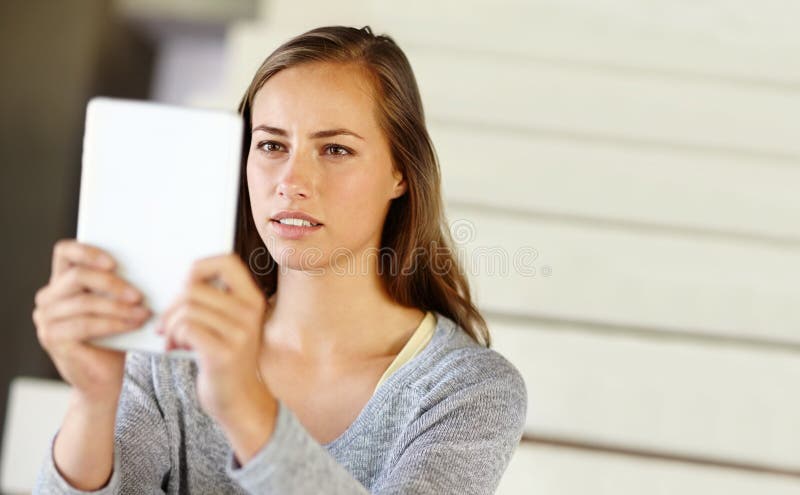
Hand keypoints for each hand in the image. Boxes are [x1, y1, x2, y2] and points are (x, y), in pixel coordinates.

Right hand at [33, 239, 151, 406]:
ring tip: (143, 313)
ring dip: (118, 307)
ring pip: (85, 302)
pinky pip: (86, 324)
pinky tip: (134, 324)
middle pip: (78, 276)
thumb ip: (122, 285)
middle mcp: (48, 298)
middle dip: (112, 284)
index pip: (65, 252)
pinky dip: (114, 323)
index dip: (88, 251)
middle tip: (139, 295)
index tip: (114, 262)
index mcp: (62, 282)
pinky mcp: (52, 338)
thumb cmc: (117, 338)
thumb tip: (148, 264)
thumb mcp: (118, 305)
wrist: (108, 378)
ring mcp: (46, 319)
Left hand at [157, 253, 274, 430]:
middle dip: (172, 306)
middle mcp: (250, 312)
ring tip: (172, 338)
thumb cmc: (225, 358)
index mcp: (252, 299)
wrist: (238, 400)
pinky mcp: (224, 353)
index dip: (200, 267)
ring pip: (186, 309)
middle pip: (194, 289)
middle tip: (167, 324)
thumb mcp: (229, 323)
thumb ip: (215, 300)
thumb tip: (183, 281)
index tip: (186, 286)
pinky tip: (174, 347)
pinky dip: (173, 336)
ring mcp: (240, 333)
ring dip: (170, 325)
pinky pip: (186, 328)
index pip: (227, 262)